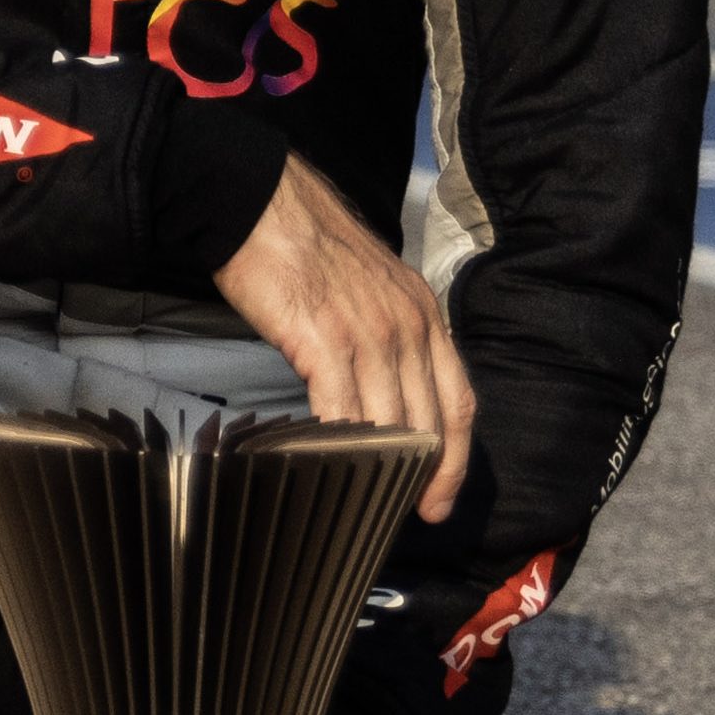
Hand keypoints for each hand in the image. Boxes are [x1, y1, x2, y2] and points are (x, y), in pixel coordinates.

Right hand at [212, 154, 476, 518]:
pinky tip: (332, 465)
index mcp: (424, 313)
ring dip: (384, 468)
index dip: (455, 455)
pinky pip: (342, 408)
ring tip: (370, 499)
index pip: (458, 398)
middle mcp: (409, 326)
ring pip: (392, 421)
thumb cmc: (301, 239)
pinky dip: (342, 444)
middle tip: (412, 512)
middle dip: (428, 473)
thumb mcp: (368, 282)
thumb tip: (372, 382)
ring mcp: (371, 333)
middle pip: (431, 419)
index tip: (441, 494)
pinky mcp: (325, 340)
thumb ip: (383, 329)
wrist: (256, 203)